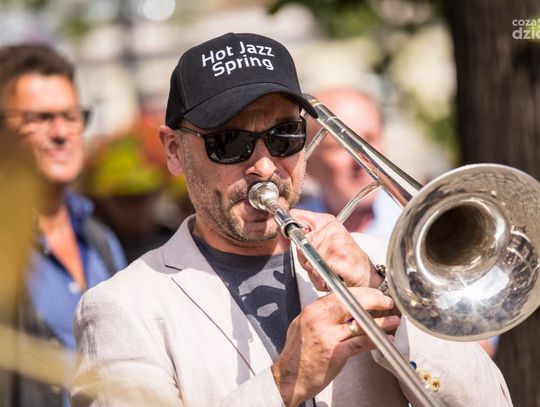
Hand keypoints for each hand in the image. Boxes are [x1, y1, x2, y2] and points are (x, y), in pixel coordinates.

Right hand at [272, 287, 399, 405]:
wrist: (289, 377)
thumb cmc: (296, 355)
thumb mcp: (303, 325)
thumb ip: (321, 315)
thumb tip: (340, 308)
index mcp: (312, 311)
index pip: (340, 294)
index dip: (361, 293)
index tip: (372, 294)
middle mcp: (319, 320)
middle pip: (352, 302)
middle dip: (373, 300)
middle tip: (386, 302)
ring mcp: (327, 336)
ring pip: (360, 323)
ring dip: (380, 322)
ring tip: (392, 321)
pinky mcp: (335, 352)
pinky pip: (360, 343)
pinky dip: (375, 340)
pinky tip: (384, 339)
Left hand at [287, 209, 382, 290]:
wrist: (367, 276)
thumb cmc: (346, 259)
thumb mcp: (328, 239)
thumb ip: (307, 234)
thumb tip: (285, 234)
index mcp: (327, 222)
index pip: (295, 216)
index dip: (286, 229)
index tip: (285, 238)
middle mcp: (331, 229)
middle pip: (298, 246)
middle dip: (305, 260)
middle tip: (320, 264)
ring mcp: (335, 243)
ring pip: (306, 262)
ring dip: (314, 273)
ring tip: (328, 271)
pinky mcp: (338, 259)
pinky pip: (316, 273)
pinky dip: (322, 281)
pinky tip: (333, 278)